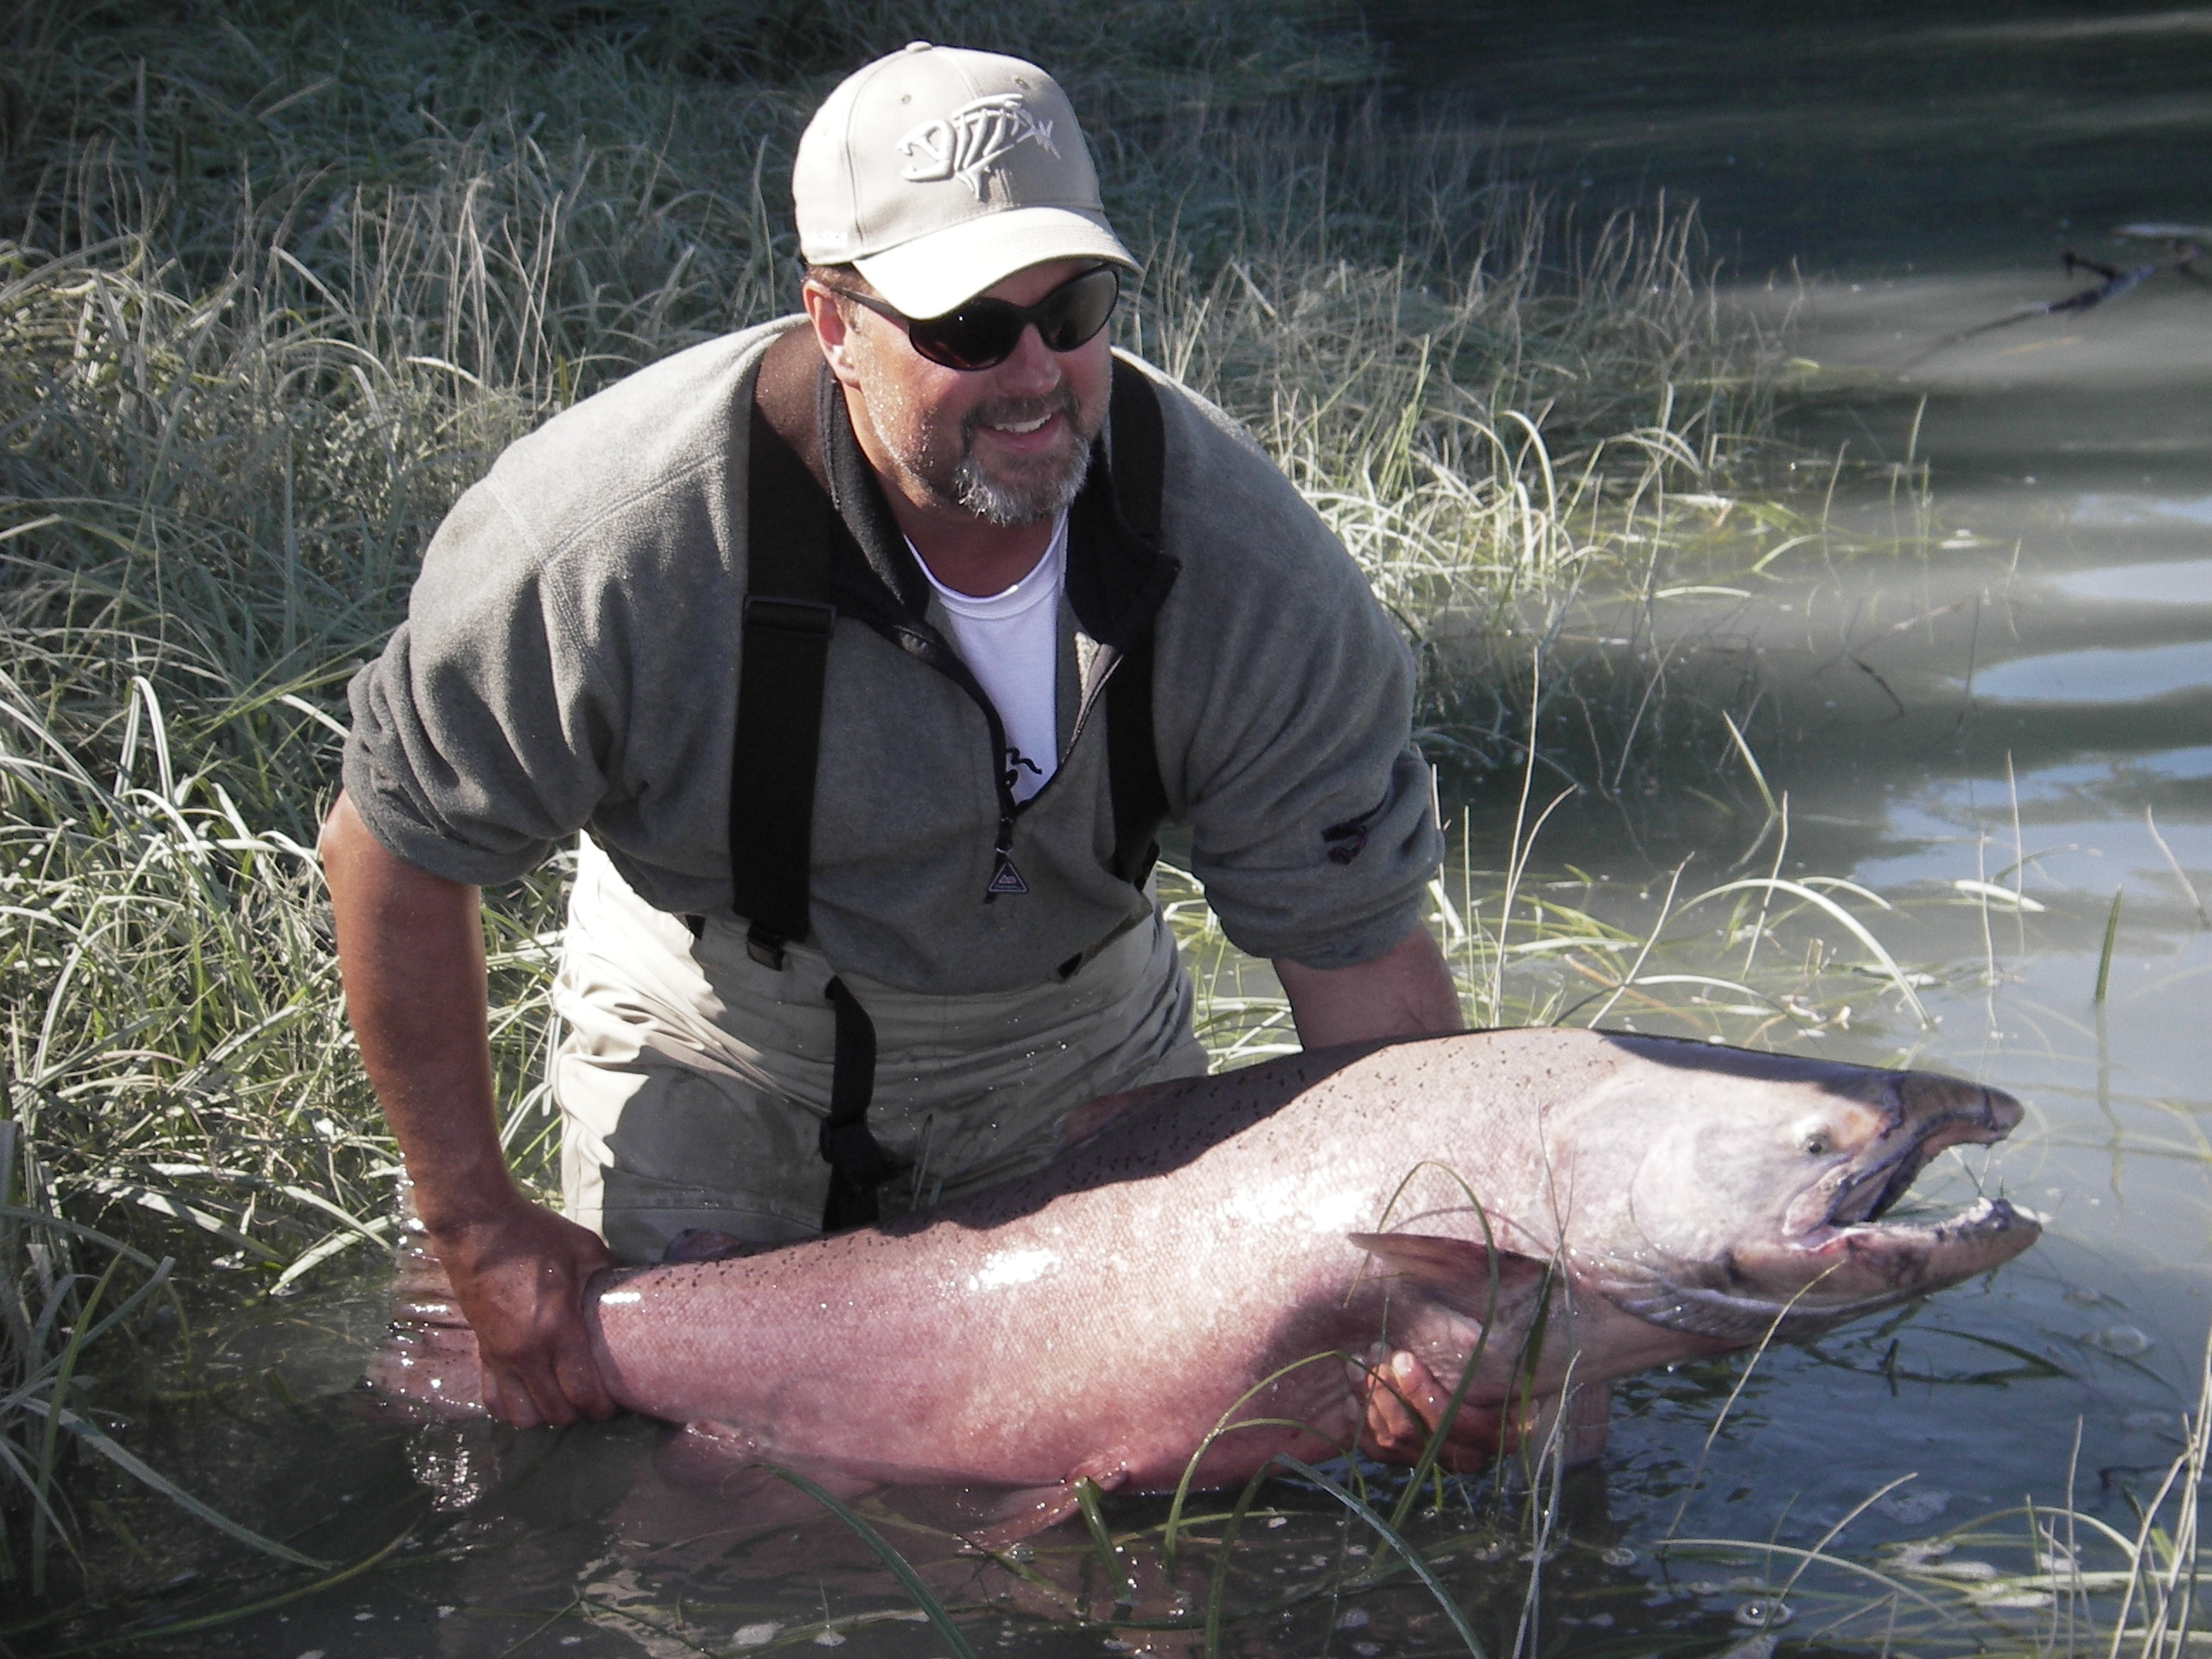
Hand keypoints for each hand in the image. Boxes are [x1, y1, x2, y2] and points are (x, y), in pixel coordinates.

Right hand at [429, 1196, 616, 1427]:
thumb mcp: (585, 1250)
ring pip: (520, 1414)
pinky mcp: (481, 1351)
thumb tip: (629, 1291)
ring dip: (543, 1415)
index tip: (614, 1405)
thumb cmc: (534, 1235)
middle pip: (554, 1411)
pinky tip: (527, 1397)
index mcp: (557, 1328)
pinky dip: (511, 1408)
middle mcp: (526, 1351)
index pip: (581, 1391)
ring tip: (560, 1400)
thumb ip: (607, 1277)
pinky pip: (492, 1399)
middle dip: (578, 1413)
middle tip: (593, 1401)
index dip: (601, 1407)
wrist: (477, 1228)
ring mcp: (499, 1355)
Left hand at [1358, 1350, 1504, 1472]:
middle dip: (1393, 1391)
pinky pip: (1381, 1452)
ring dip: (1373, 1399)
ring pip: (1400, 1440)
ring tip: (1357, 1362)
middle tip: (1376, 1351)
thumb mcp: (1480, 1347)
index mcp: (1502, 1428)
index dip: (1427, 1394)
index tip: (1402, 1358)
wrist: (1453, 1371)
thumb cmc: (1471, 1351)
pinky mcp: (1409, 1462)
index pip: (1463, 1422)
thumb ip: (1476, 1349)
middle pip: (1427, 1434)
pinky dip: (1363, 1424)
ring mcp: (1438, 1462)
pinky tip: (1352, 1399)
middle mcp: (1472, 1453)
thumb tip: (1470, 1337)